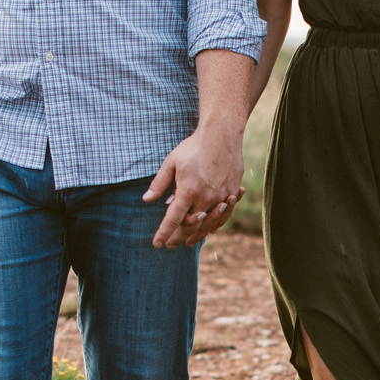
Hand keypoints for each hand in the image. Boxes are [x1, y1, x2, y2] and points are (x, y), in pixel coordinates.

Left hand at [144, 125, 244, 249]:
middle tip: (170, 245)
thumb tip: (147, 199)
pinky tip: (210, 230)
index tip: (157, 244)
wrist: (222, 134)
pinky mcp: (232, 192)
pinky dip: (216, 225)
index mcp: (188, 191)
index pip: (173, 219)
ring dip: (198, 235)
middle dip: (179, 238)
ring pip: (209, 224)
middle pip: (191, 226)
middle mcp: (206, 198)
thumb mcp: (171, 162)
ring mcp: (221, 197)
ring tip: (189, 242)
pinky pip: (225, 215)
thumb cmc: (194, 147)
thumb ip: (159, 183)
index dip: (164, 233)